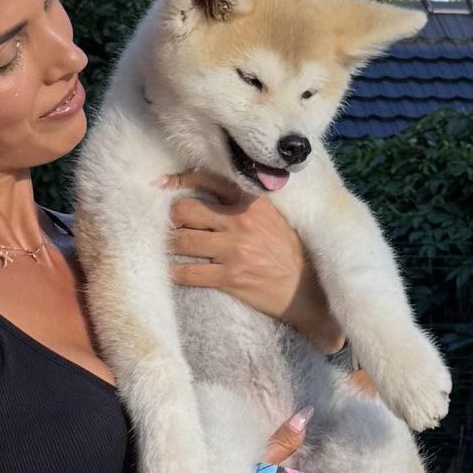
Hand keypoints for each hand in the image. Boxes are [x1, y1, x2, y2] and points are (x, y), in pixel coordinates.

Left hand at [165, 170, 343, 351]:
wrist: (308, 292)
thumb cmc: (293, 254)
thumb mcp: (277, 218)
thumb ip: (250, 204)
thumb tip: (214, 197)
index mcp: (253, 203)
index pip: (209, 181)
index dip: (181, 180)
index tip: (164, 184)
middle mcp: (241, 222)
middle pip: (186, 210)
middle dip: (172, 218)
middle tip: (169, 224)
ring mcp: (234, 250)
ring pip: (183, 241)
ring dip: (170, 245)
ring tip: (169, 247)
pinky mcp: (230, 278)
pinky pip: (189, 273)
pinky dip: (175, 273)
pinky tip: (172, 273)